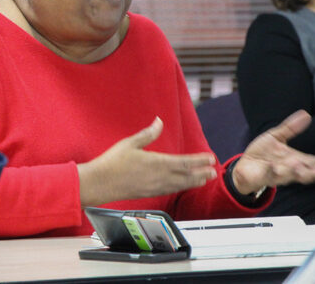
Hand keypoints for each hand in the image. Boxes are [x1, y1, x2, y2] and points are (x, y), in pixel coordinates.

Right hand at [77, 117, 217, 206]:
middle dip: (201, 173)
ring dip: (193, 182)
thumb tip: (158, 121)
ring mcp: (155, 187)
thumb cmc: (113, 162)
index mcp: (156, 163)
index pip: (184, 162)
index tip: (209, 158)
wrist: (100, 183)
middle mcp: (159, 177)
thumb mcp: (130, 143)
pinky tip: (182, 186)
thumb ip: (147, 134)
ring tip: (204, 180)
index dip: (199, 160)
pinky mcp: (149, 193)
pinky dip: (180, 187)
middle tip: (213, 172)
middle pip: (186, 176)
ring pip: (179, 185)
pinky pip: (170, 190)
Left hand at [232, 110, 314, 195]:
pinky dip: (271, 171)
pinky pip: (268, 174)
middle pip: (304, 173)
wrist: (245, 165)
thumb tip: (305, 115)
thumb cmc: (263, 152)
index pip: (311, 161)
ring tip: (297, 164)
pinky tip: (273, 166)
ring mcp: (277, 174)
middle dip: (312, 172)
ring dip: (293, 172)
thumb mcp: (276, 136)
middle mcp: (288, 169)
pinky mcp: (264, 177)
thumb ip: (291, 128)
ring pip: (288, 175)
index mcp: (294, 160)